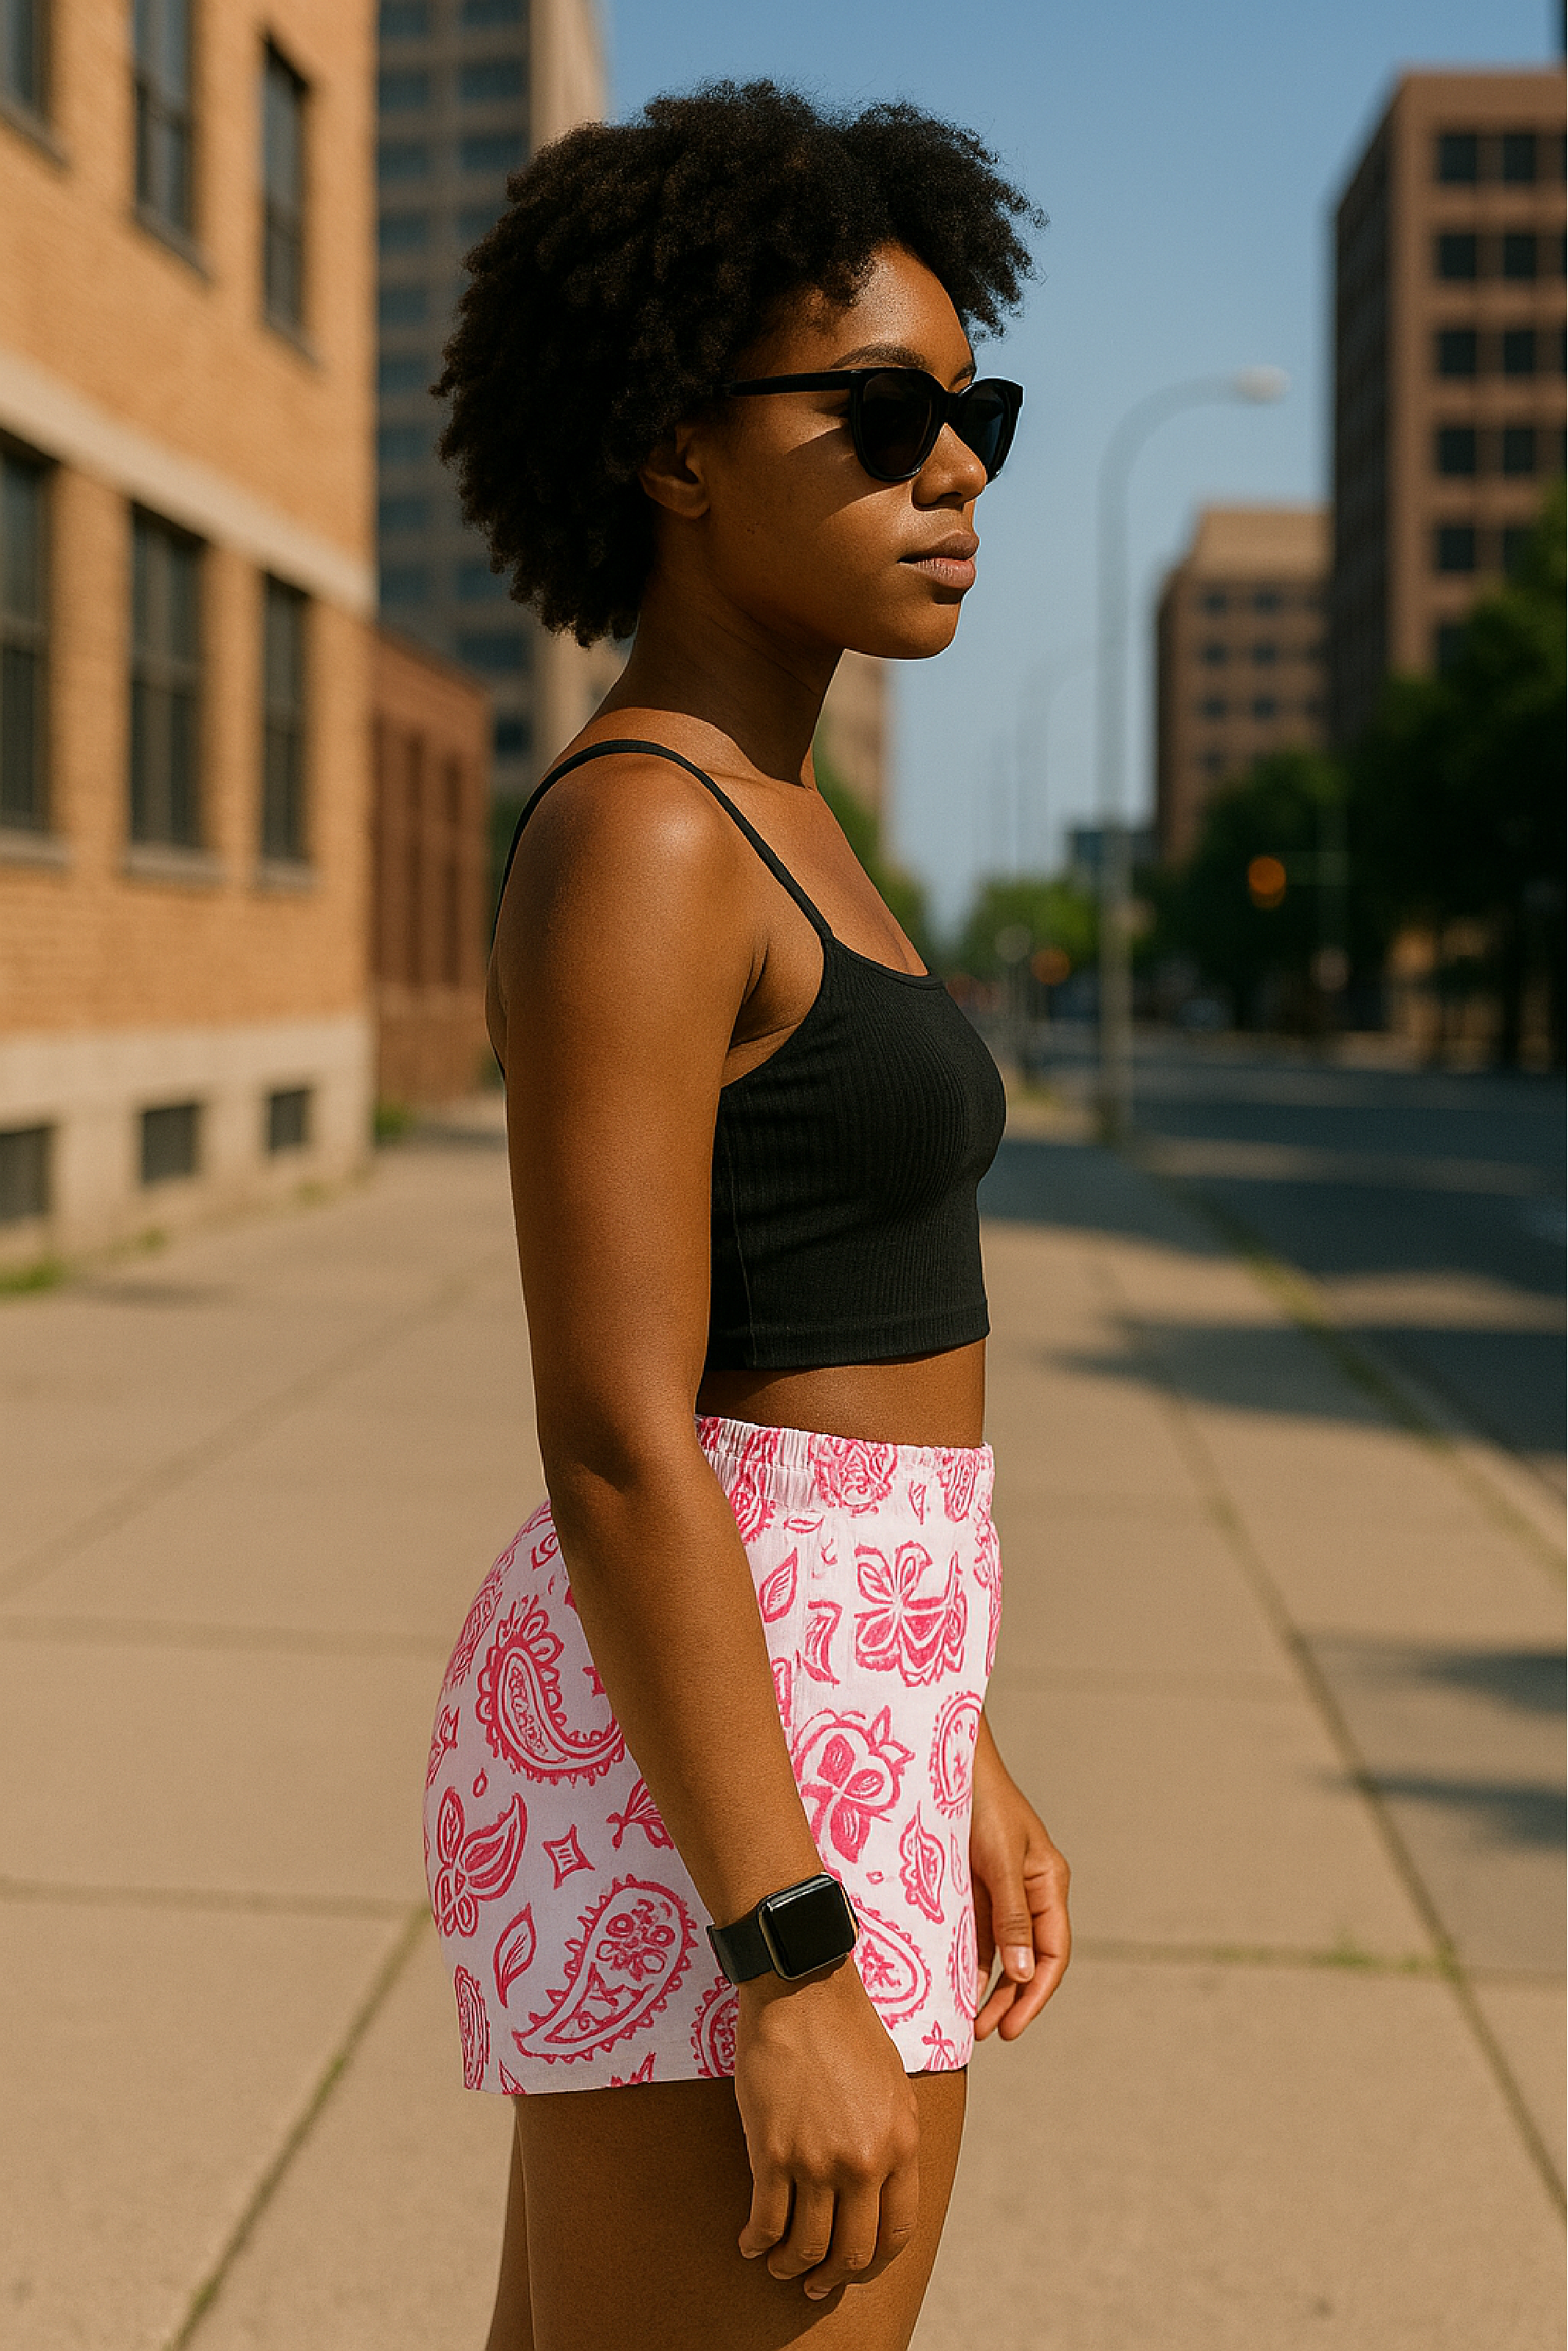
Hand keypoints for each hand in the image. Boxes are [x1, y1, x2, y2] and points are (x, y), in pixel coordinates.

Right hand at [732, 1958, 919, 2300]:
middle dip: (831, 2276)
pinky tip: (750, 2242)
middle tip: (813, 2282)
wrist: (804, 1989)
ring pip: (806, 2246)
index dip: (874, 2262)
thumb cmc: (847, 2031)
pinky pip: (766, 2220)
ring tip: (777, 2264)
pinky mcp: (773, 2150)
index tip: (854, 2268)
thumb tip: (879, 2190)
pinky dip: (756, 2242)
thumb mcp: (893, 2088)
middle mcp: (864, 2162)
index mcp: (901, 2145)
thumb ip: (892, 2141)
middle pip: (853, 2252)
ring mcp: (817, 2160)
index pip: (896, 2232)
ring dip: (789, 2267)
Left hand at [969, 1715, 1070, 2041]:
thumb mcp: (1000, 1860)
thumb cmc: (981, 1801)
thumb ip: (1011, 1916)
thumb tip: (1022, 1974)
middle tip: (988, 2033)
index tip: (1011, 2027)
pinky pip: (980, 1934)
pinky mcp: (977, 1886)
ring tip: (973, 2022)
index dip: (1035, 1995)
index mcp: (1048, 1884)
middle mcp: (1030, 1891)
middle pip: (1030, 1960)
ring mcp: (1003, 1890)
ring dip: (993, 1988)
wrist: (950, 1759)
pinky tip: (958, 1985)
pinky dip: (973, 1962)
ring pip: (1006, 1952)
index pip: (1052, 1954)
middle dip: (1012, 2000)